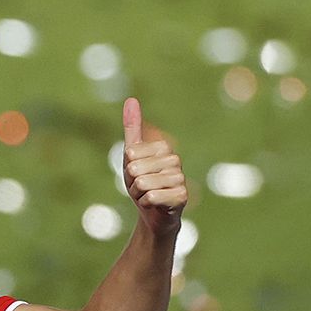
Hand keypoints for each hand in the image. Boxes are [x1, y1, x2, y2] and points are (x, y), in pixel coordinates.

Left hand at [122, 98, 186, 236]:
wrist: (152, 212)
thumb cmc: (141, 180)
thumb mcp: (131, 154)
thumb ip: (132, 127)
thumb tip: (131, 99)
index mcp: (164, 147)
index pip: (131, 153)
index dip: (128, 166)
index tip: (136, 172)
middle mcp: (175, 160)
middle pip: (135, 169)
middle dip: (132, 182)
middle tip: (142, 187)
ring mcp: (180, 178)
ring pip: (142, 184)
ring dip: (139, 194)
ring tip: (148, 195)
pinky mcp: (182, 197)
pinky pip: (151, 197)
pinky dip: (146, 203)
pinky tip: (155, 204)